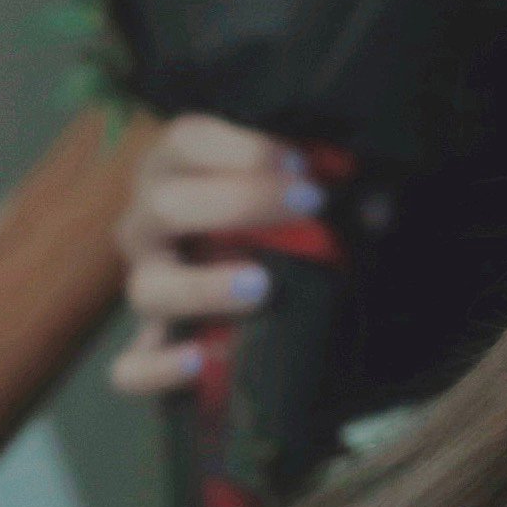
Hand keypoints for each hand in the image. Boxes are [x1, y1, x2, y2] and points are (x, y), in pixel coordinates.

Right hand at [107, 114, 326, 397]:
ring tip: (260, 285)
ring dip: (203, 286)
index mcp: (179, 170)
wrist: (250, 281)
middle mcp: (149, 224)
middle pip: (165, 205)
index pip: (187, 139)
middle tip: (308, 205)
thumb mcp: (301, 195)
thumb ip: (333, 192)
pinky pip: (131, 367)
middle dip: (239, 201)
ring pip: (147, 287)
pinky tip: (198, 361)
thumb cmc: (273, 218)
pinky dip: (157, 367)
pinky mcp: (146, 346)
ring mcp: (145, 285)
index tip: (303, 164)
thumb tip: (376, 208)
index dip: (243, 148)